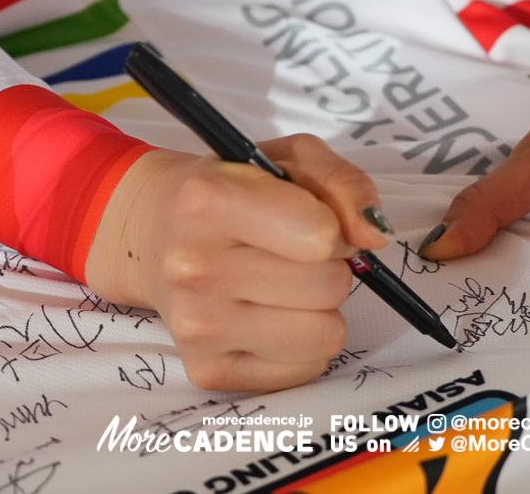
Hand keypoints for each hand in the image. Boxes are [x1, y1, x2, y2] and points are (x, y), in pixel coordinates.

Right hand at [84, 135, 389, 392]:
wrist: (155, 233)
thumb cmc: (232, 189)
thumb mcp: (289, 159)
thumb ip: (343, 183)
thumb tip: (374, 235)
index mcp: (209, 200)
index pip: (321, 236)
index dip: (333, 226)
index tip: (310, 218)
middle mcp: (194, 267)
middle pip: (329, 286)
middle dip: (328, 267)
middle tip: (292, 252)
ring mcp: (197, 327)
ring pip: (326, 334)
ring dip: (319, 309)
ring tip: (282, 285)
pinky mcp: (208, 372)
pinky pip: (307, 369)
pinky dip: (302, 344)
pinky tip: (267, 315)